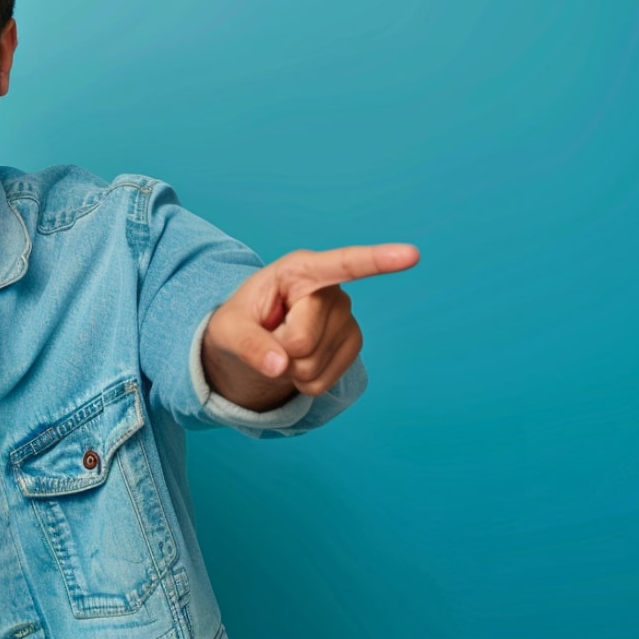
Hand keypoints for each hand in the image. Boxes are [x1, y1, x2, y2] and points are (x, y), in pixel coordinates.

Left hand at [202, 243, 418, 408]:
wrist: (252, 343)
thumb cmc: (238, 323)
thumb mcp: (226, 330)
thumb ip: (247, 344)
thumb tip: (280, 365)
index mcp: (300, 270)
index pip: (342, 264)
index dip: (377, 260)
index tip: (412, 255)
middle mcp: (331, 290)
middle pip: (301, 340)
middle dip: (276, 350)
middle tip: (268, 335)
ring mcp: (346, 318)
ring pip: (311, 366)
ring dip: (288, 368)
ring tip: (281, 346)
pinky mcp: (352, 344)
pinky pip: (322, 383)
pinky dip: (301, 382)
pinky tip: (296, 362)